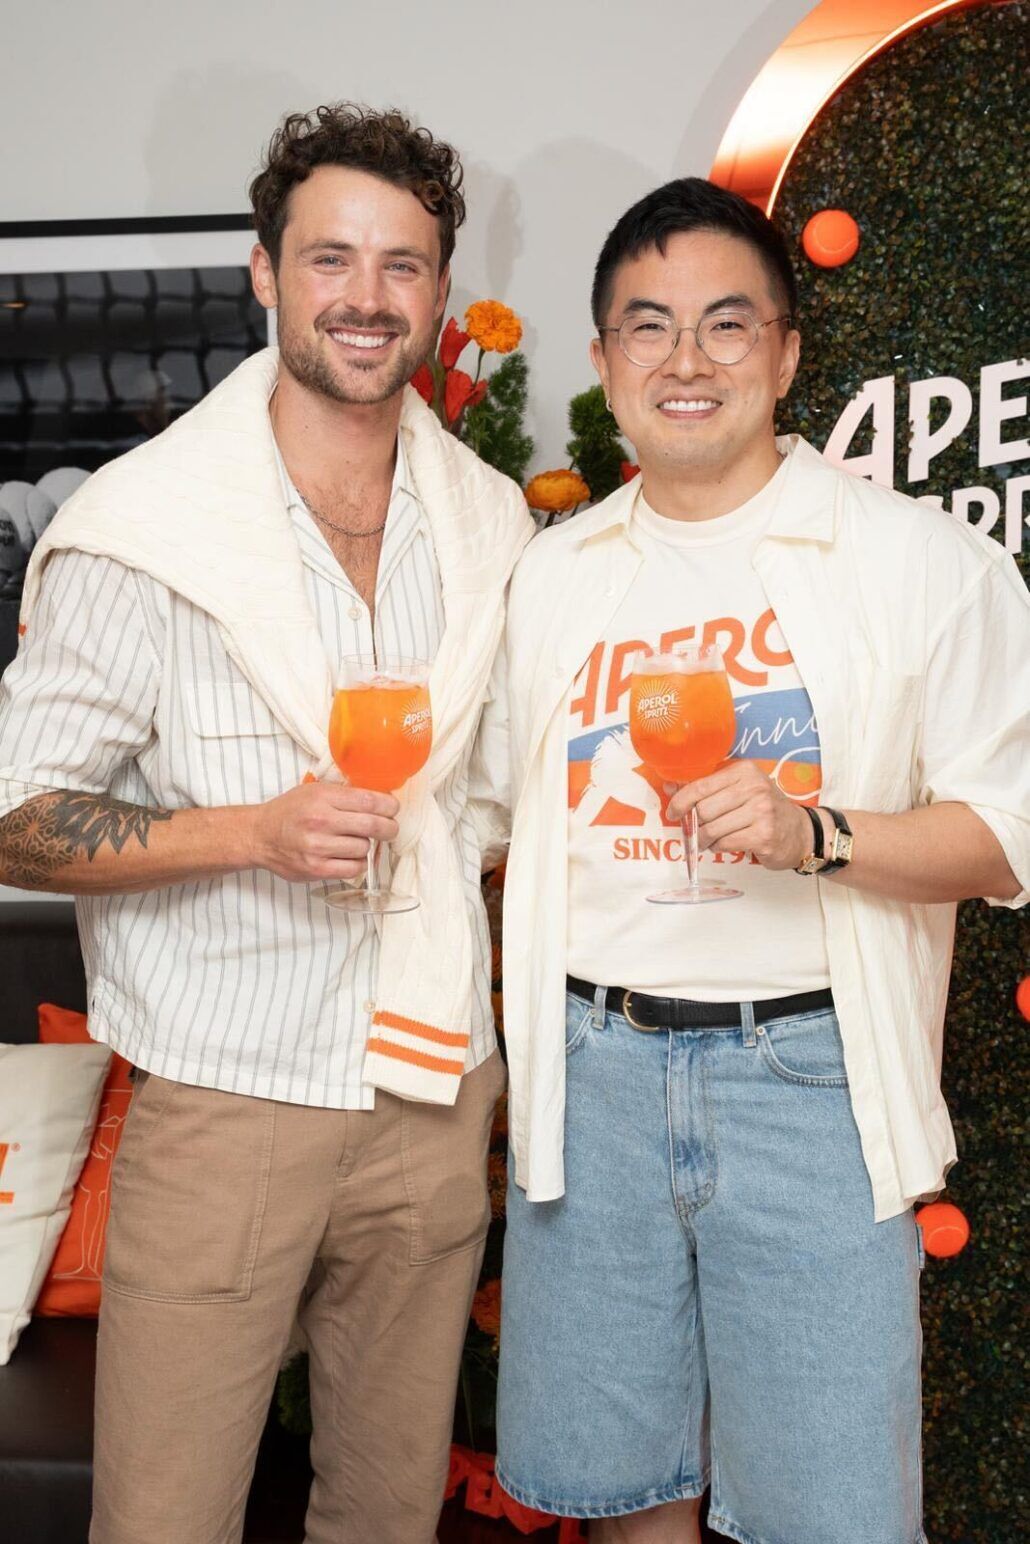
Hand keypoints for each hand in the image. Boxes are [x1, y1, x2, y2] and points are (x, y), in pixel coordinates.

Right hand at [251, 782, 398, 881]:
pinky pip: (354, 868)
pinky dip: (358, 863)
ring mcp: (318, 847)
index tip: (393, 809)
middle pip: (373, 825)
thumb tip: (381, 799)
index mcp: (323, 797)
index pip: (370, 800)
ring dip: (367, 845)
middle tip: (390, 828)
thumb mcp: (314, 791)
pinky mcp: (316, 869)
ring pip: (365, 848)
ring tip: (357, 841)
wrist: (260, 835)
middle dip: (389, 828)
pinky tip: (351, 856)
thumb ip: (344, 794)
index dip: (389, 806)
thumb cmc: (290, 811)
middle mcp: (321, 821)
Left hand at [666, 760, 811, 871]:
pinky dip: (718, 848)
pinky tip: (724, 845)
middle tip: (697, 831)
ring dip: (705, 839)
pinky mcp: (764, 836)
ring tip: (711, 840)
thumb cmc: (765, 810)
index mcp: (745, 771)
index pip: (701, 786)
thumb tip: (670, 787)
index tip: (673, 812)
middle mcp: (755, 788)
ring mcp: (761, 812)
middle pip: (704, 810)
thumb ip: (708, 788)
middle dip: (695, 824)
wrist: (800, 832)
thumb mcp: (740, 790)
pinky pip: (725, 844)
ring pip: (712, 829)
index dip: (681, 801)